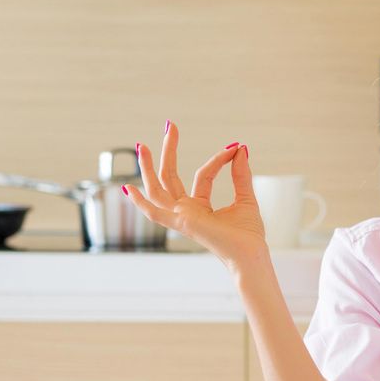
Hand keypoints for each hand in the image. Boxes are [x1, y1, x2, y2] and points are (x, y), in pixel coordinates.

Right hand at [125, 122, 266, 267]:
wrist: (251, 255)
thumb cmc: (249, 236)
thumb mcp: (245, 198)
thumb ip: (240, 174)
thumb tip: (240, 148)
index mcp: (199, 208)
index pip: (202, 176)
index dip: (218, 160)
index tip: (234, 147)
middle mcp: (186, 212)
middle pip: (170, 177)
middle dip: (168, 151)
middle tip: (170, 125)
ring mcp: (181, 218)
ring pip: (157, 189)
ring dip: (148, 167)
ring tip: (142, 145)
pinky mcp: (182, 223)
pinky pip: (155, 213)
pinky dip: (141, 202)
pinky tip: (128, 188)